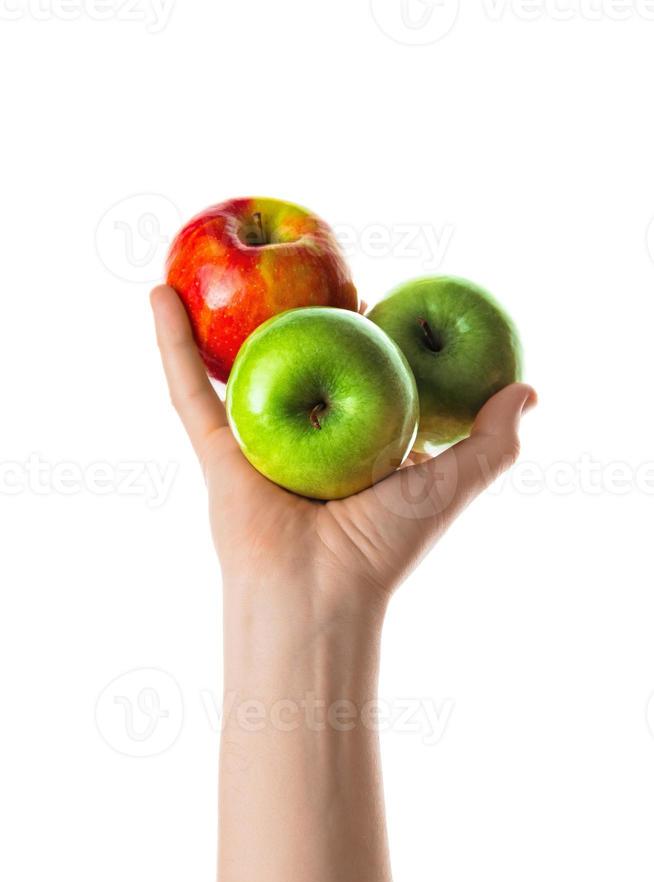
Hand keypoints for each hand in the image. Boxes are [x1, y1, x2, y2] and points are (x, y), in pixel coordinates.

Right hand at [152, 285, 535, 605]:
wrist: (319, 598)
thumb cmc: (385, 546)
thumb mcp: (450, 485)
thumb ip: (492, 443)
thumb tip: (529, 390)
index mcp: (353, 444)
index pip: (358, 372)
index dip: (365, 330)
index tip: (375, 292)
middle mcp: (303, 438)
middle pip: (296, 361)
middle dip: (292, 313)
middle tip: (305, 260)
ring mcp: (255, 441)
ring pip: (236, 366)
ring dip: (216, 318)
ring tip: (214, 263)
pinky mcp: (215, 451)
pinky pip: (188, 389)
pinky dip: (169, 343)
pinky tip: (158, 293)